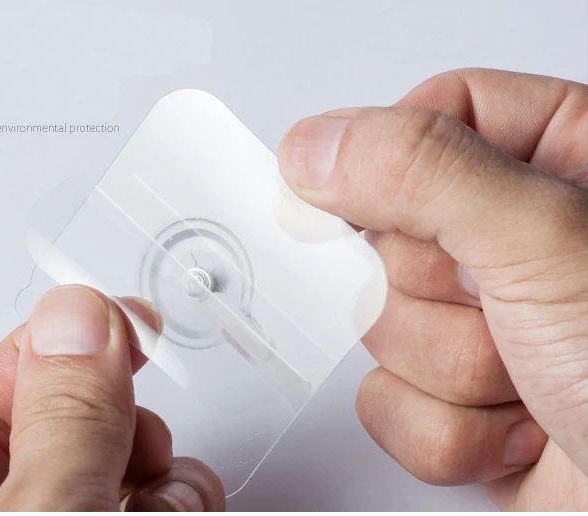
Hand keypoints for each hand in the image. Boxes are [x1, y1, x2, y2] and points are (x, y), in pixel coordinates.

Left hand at [0, 286, 224, 510]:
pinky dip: (184, 498)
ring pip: (123, 472)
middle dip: (117, 421)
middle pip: (58, 436)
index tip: (108, 321)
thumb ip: (63, 423)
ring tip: (168, 498)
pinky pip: (163, 502)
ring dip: (165, 471)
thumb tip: (75, 317)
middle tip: (141, 424)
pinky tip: (186, 508)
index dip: (40, 355)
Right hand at [278, 68, 586, 510]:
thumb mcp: (547, 243)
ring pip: (379, 321)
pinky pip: (386, 399)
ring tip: (526, 379)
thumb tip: (315, 149)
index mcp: (560, 160)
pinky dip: (445, 432)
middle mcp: (513, 238)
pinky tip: (515, 427)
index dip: (385, 162)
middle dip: (429, 291)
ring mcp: (480, 319)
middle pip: (388, 229)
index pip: (432, 112)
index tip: (364, 203)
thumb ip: (425, 172)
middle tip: (492, 304)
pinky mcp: (454, 395)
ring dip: (448, 370)